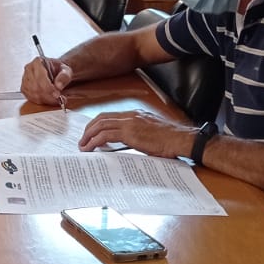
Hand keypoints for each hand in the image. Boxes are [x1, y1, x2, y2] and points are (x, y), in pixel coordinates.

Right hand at [20, 55, 71, 104]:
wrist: (55, 72)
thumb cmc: (59, 70)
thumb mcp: (66, 70)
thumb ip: (64, 76)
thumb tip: (58, 86)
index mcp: (38, 62)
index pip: (40, 77)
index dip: (48, 88)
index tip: (57, 95)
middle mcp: (29, 68)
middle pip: (35, 87)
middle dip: (47, 96)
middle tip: (58, 99)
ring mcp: (25, 78)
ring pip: (32, 93)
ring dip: (44, 99)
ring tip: (54, 100)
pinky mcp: (24, 87)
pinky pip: (30, 97)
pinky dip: (40, 101)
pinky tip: (47, 100)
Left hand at [77, 110, 193, 157]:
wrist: (181, 139)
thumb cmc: (171, 139)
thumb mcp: (151, 133)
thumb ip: (137, 134)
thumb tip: (127, 142)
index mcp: (135, 114)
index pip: (110, 116)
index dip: (97, 124)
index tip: (91, 133)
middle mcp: (130, 116)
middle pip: (101, 118)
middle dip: (89, 129)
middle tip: (83, 140)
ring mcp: (129, 123)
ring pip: (100, 125)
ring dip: (88, 135)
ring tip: (83, 145)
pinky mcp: (129, 134)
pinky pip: (105, 136)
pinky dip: (94, 142)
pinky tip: (90, 149)